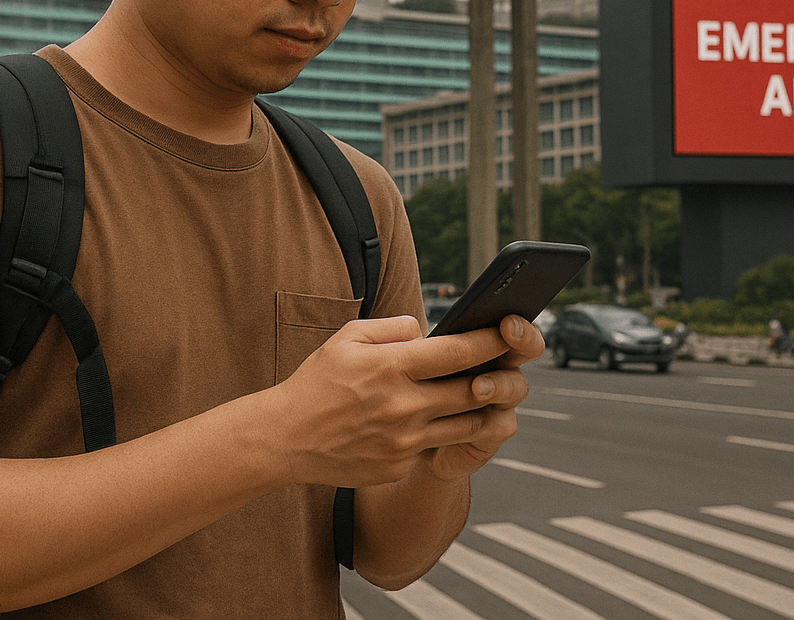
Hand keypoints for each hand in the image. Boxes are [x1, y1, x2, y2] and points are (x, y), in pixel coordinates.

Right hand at [268, 314, 540, 488]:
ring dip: (478, 408)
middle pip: (471, 390)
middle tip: (505, 365)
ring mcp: (402, 442)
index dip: (489, 340)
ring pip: (464, 425)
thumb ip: (392, 328)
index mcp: (390, 367)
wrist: (284, 439)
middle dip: (494, 376)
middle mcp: (402, 406)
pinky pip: (433, 447)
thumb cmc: (317, 382)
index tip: (509, 330)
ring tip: (482, 393)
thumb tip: (427, 330)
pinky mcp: (398, 467)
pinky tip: (435, 421)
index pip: (457, 351)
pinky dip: (438, 433)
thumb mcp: (347, 339)